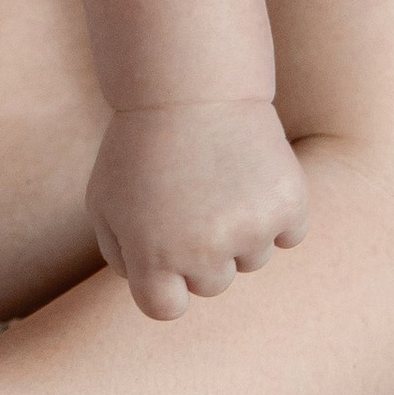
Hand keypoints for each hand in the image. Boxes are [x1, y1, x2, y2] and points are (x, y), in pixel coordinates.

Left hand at [86, 97, 310, 320]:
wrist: (190, 87)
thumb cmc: (140, 147)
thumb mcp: (105, 200)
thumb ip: (121, 255)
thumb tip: (152, 288)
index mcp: (153, 256)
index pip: (165, 308)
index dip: (164, 281)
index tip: (164, 248)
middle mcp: (204, 252)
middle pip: (212, 283)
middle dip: (202, 251)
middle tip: (191, 198)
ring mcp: (251, 230)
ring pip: (252, 259)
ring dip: (240, 230)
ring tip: (218, 178)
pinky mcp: (288, 206)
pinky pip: (288, 234)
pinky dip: (276, 212)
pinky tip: (251, 174)